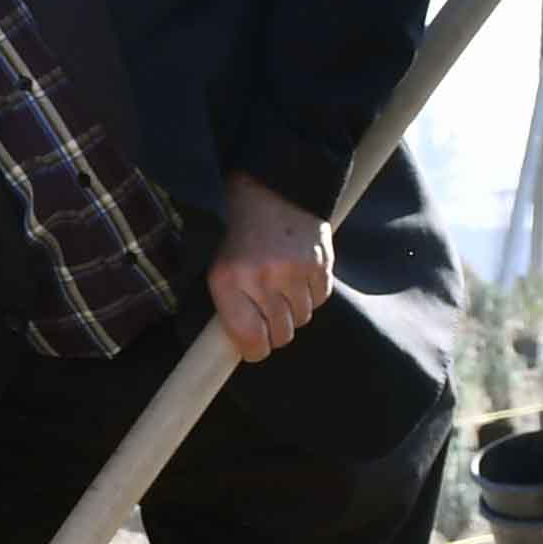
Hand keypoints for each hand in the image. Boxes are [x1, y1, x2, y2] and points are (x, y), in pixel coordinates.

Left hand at [206, 176, 331, 362]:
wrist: (272, 193)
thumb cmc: (243, 238)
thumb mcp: (221, 271)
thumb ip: (233, 309)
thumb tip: (248, 347)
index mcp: (228, 281)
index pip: (249, 339)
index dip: (255, 350)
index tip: (256, 348)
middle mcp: (260, 278)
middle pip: (280, 334)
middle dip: (276, 331)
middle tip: (270, 312)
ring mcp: (293, 271)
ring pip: (302, 318)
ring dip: (294, 310)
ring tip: (283, 286)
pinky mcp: (320, 263)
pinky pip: (321, 299)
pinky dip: (313, 293)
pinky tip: (300, 274)